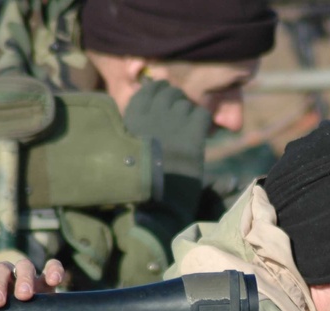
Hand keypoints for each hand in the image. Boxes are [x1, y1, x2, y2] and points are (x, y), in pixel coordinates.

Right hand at [122, 78, 211, 227]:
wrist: (156, 202)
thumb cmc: (138, 181)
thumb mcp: (127, 147)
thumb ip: (136, 125)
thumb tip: (147, 104)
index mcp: (131, 117)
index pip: (149, 89)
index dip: (159, 92)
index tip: (165, 102)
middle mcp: (152, 113)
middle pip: (169, 92)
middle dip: (176, 102)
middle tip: (180, 119)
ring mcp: (173, 121)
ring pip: (186, 103)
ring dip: (189, 114)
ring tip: (188, 131)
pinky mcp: (192, 133)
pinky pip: (202, 114)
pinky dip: (202, 122)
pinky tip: (198, 136)